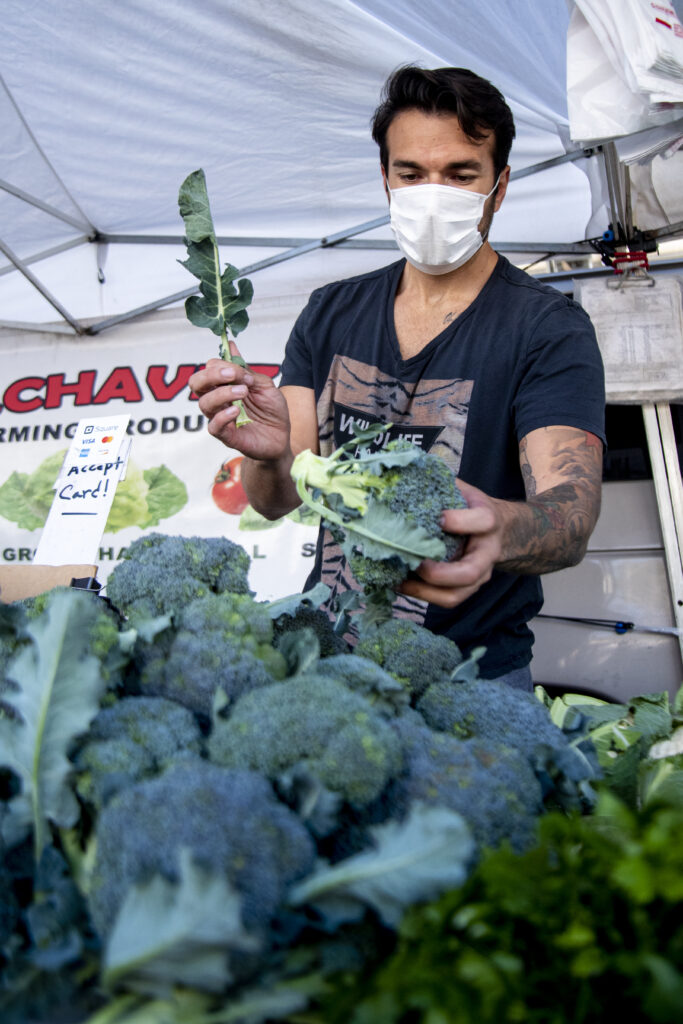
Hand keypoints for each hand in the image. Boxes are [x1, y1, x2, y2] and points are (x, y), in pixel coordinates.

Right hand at [189, 344, 291, 462]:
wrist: (283, 436)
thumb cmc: (272, 410)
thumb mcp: (264, 385)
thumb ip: (246, 369)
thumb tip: (231, 345)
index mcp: (225, 386)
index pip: (209, 369)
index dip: (222, 365)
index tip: (241, 370)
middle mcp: (219, 401)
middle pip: (196, 384)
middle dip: (210, 375)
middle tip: (231, 374)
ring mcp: (221, 418)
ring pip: (204, 403)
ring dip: (223, 393)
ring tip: (242, 392)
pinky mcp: (226, 436)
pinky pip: (213, 426)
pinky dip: (222, 417)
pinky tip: (236, 411)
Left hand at [399, 480, 504, 608]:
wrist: (502, 533)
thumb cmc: (473, 508)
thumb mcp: (465, 491)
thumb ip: (442, 484)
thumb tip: (405, 469)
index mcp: (489, 521)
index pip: (482, 521)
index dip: (460, 521)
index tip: (438, 517)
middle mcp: (487, 552)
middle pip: (470, 572)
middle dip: (439, 573)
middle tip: (415, 562)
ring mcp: (479, 575)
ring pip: (456, 595)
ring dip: (425, 591)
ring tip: (399, 580)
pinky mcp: (467, 589)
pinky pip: (446, 600)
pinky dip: (421, 595)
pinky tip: (399, 584)